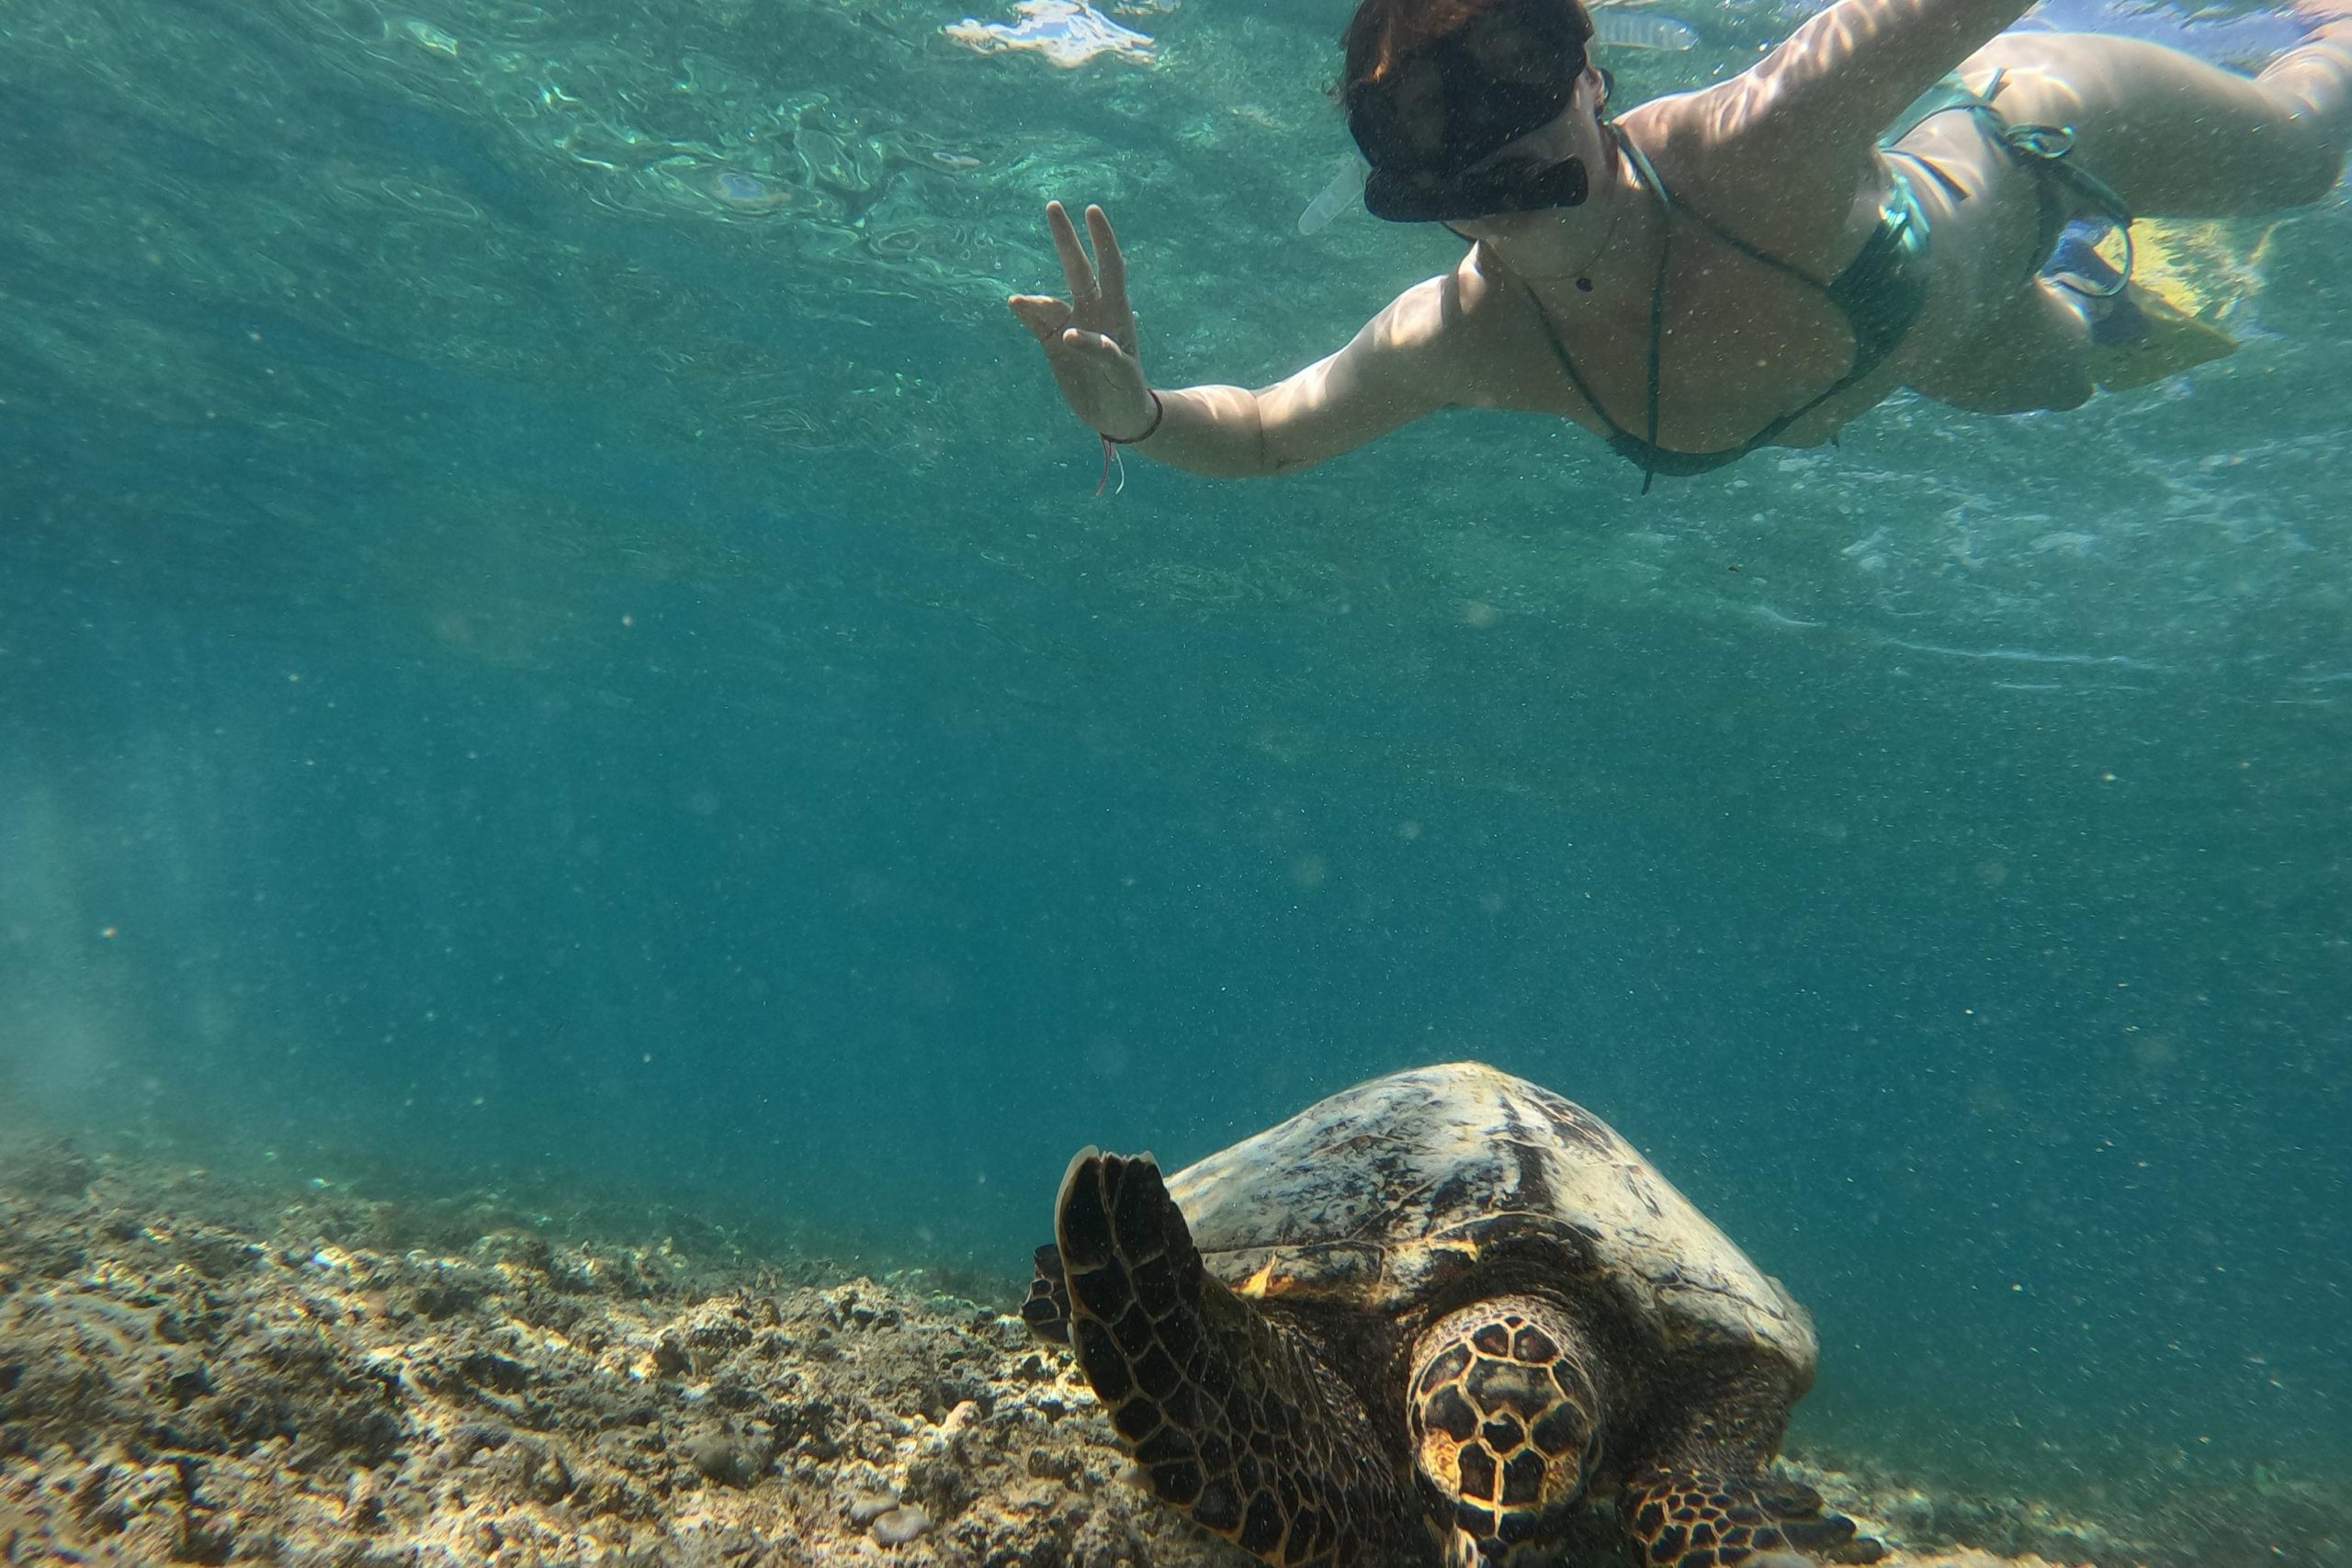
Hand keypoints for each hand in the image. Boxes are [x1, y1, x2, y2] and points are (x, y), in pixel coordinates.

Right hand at [1008, 202, 1156, 439]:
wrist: (1116, 416)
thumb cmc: (1127, 392)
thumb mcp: (1119, 374)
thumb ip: (1098, 350)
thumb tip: (1066, 332)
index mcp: (1116, 313)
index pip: (1110, 268)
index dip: (1102, 240)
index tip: (1092, 211)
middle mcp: (1093, 313)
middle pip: (1077, 269)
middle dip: (1066, 239)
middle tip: (1053, 205)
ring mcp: (1071, 326)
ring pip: (1050, 301)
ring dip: (1036, 299)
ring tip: (1021, 305)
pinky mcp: (1053, 344)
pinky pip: (1036, 322)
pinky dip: (1026, 312)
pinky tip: (1016, 305)